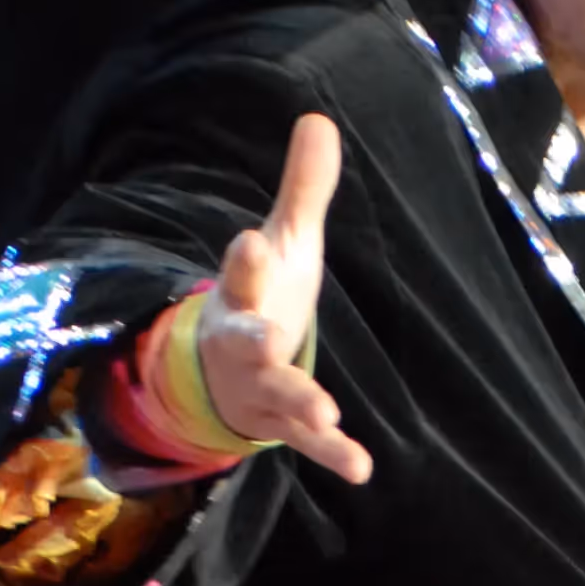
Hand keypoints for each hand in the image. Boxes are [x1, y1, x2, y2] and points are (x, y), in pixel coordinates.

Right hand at [199, 113, 372, 484]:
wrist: (222, 373)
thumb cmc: (263, 297)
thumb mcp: (284, 243)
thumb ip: (302, 190)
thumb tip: (319, 118)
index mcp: (244, 291)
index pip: (242, 272)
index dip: (246, 260)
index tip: (252, 242)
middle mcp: (244, 340)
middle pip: (246, 339)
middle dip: (254, 338)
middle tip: (266, 336)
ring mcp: (260, 386)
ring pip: (276, 395)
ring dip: (299, 403)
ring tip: (325, 413)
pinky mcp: (281, 421)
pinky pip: (306, 443)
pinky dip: (332, 453)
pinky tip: (362, 467)